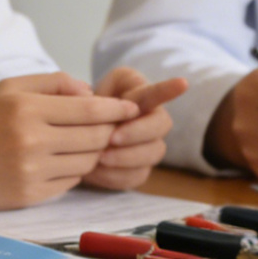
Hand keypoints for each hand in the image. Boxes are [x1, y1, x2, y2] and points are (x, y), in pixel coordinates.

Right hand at [0, 72, 137, 210]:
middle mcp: (31, 141)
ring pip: (87, 162)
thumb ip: (54, 82)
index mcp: (27, 109)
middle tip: (108, 126)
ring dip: (92, 152)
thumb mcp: (9, 88)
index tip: (134, 108)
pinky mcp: (29, 195)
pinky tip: (59, 162)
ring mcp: (31, 171)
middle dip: (108, 131)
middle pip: (95, 137)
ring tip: (79, 143)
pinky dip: (73, 172)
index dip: (118, 110)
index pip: (91, 110)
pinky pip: (70, 183)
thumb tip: (92, 92)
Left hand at [81, 67, 188, 190]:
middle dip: (137, 133)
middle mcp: (151, 119)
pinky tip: (96, 171)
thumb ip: (79, 90)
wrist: (75, 137)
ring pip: (153, 154)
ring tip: (98, 158)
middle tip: (111, 138)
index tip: (183, 83)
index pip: (156, 91)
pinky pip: (136, 175)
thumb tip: (85, 97)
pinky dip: (115, 175)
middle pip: (160, 126)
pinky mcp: (138, 169)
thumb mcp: (78, 90)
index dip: (168, 89)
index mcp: (137, 94)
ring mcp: (148, 145)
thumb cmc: (80, 110)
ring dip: (126, 157)